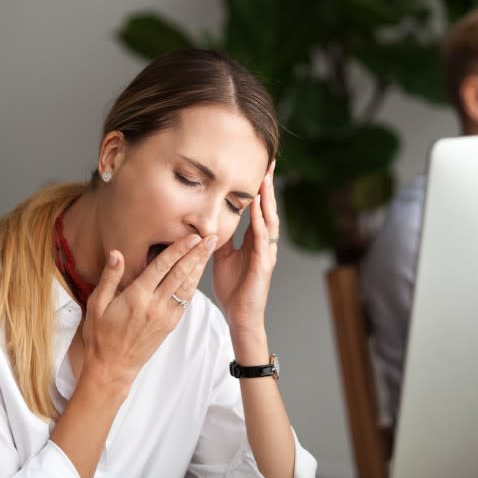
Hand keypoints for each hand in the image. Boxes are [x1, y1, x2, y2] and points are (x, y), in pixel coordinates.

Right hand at [82, 233, 216, 387]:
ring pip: (187, 287)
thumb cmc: (100, 335)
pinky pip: (185, 301)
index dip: (179, 249)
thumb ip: (110, 278)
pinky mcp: (170, 325)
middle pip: (181, 274)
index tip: (192, 236)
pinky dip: (194, 284)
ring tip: (210, 250)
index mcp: (137, 297)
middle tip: (211, 237)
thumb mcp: (96, 304)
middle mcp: (155, 305)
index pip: (162, 267)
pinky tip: (198, 273)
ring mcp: (165, 316)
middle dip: (197, 254)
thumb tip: (117, 254)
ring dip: (200, 267)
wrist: (113, 367)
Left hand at [212, 161, 278, 336]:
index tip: (259, 165)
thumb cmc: (233, 288)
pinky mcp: (263, 265)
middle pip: (268, 208)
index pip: (258, 208)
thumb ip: (219, 237)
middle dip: (268, 185)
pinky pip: (262, 240)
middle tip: (269, 161)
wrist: (240, 316)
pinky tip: (258, 210)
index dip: (259, 187)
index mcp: (254, 240)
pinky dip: (260, 223)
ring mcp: (266, 253)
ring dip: (267, 199)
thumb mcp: (221, 256)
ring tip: (265, 179)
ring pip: (269, 220)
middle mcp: (264, 243)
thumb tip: (208, 220)